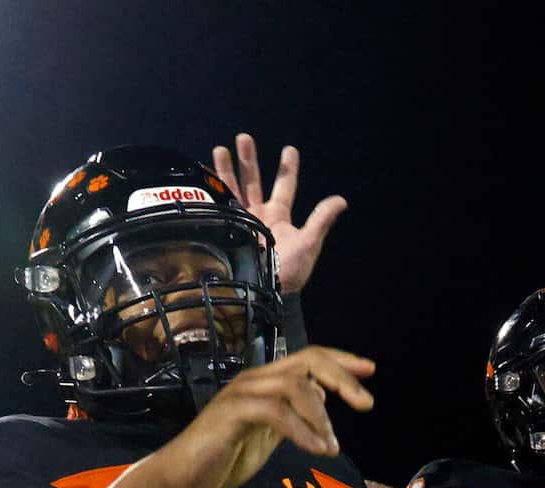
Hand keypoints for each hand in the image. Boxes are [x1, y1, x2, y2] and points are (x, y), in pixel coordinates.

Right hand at [147, 348, 374, 487]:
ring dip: (321, 416)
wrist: (179, 480)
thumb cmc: (221, 459)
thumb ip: (291, 415)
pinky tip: (318, 451)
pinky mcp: (231, 414)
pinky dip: (302, 431)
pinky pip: (276, 413)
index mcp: (264, 383)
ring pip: (294, 386)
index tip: (370, 370)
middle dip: (342, 378)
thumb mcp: (266, 435)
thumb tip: (319, 399)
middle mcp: (253, 380)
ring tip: (332, 446)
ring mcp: (240, 394)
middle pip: (307, 362)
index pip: (308, 359)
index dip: (341, 361)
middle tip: (366, 403)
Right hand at [210, 133, 346, 295]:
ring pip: (232, 190)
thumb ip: (321, 219)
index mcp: (278, 215)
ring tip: (220, 148)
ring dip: (226, 170)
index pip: (284, 186)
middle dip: (248, 160)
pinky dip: (210, 191)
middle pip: (252, 181)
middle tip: (243, 137)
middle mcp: (258, 215)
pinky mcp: (224, 231)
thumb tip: (341, 200)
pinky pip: (216, 207)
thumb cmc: (290, 271)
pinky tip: (203, 176)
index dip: (287, 168)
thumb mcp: (308, 242)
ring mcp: (240, 222)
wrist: (264, 292)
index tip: (289, 149)